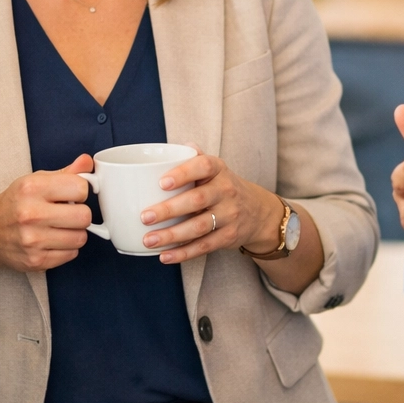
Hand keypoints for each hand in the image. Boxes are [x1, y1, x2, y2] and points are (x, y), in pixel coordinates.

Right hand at [0, 155, 93, 272]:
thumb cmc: (15, 204)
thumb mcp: (35, 181)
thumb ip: (65, 172)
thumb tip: (87, 161)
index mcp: (31, 188)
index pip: (80, 188)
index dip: (80, 191)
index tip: (72, 194)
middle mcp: (30, 214)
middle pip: (84, 216)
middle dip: (81, 214)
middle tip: (69, 213)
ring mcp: (32, 240)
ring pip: (80, 238)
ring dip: (75, 232)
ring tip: (60, 227)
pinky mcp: (36, 261)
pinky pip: (72, 254)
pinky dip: (67, 248)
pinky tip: (53, 240)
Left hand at [137, 146, 280, 263]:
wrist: (258, 212)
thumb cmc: (224, 188)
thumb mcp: (216, 169)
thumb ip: (196, 159)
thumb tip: (180, 146)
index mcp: (219, 170)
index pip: (203, 166)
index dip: (183, 173)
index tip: (161, 182)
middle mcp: (226, 191)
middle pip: (197, 200)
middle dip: (169, 209)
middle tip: (145, 217)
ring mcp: (229, 215)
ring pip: (199, 226)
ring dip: (172, 235)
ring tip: (149, 240)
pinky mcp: (228, 237)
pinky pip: (204, 246)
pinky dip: (183, 253)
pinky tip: (165, 256)